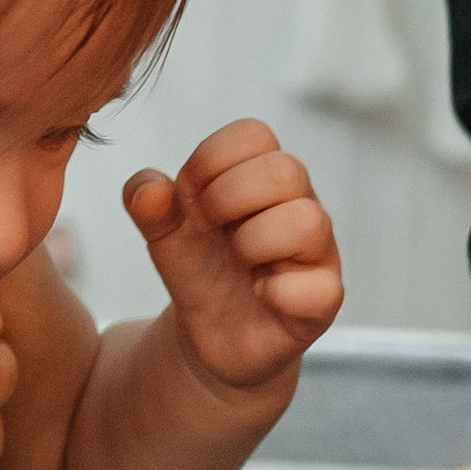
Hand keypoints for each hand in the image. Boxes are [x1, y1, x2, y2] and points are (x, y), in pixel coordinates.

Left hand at [125, 120, 343, 395]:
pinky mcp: (324, 300)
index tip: (190, 196)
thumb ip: (146, 202)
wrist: (210, 335)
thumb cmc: (199, 268)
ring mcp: (318, 251)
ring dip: (254, 243)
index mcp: (261, 174)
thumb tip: (151, 189)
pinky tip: (260, 295)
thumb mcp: (162, 232)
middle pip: (286, 170)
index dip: (211, 160)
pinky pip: (324, 288)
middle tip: (208, 228)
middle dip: (229, 198)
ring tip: (238, 262)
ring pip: (309, 221)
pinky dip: (279, 293)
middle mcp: (298, 204)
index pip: (254, 134)